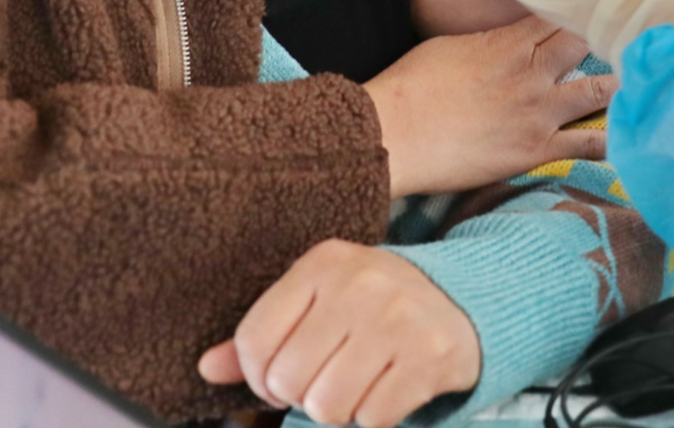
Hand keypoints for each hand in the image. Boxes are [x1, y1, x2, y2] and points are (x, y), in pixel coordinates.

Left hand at [200, 241, 478, 427]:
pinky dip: (375, 418)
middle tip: (327, 381)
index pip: (254, 339)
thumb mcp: (321, 302)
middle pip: (288, 379)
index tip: (281, 378)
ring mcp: (400, 318)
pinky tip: (388, 390)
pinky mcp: (432, 355)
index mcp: (325, 262)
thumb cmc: (376, 306)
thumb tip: (206, 368)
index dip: (258, 376)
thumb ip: (266, 334)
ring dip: (338, 411)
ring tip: (356, 386)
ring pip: (327, 405)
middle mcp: (362, 283)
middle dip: (302, 395)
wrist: (466, 301)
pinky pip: (372, 418)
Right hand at [366, 16, 612, 198]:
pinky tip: (631, 133)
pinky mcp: (537, 150)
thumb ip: (488, 42)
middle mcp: (532, 73)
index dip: (580, 11)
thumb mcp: (450, 47)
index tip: (597, 6)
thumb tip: (503, 42)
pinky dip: (611, 138)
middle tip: (625, 38)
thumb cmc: (411, 87)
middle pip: (585, 44)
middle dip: (604, 39)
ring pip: (598, 90)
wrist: (395, 135)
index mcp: (509, 43)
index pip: (559, 18)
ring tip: (639, 80)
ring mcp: (539, 112)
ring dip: (619, 84)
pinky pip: (588, 144)